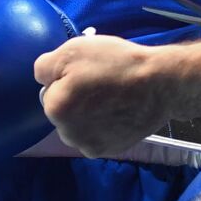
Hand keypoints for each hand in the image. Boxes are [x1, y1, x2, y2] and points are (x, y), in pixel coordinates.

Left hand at [35, 34, 170, 157]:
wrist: (158, 85)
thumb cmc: (116, 63)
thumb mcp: (74, 49)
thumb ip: (44, 66)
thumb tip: (42, 78)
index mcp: (55, 108)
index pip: (49, 90)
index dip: (66, 77)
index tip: (87, 70)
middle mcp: (66, 134)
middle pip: (64, 110)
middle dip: (75, 98)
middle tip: (100, 82)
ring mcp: (89, 146)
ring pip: (79, 125)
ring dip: (88, 114)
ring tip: (112, 97)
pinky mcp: (110, 151)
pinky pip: (97, 135)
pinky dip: (104, 126)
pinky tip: (119, 112)